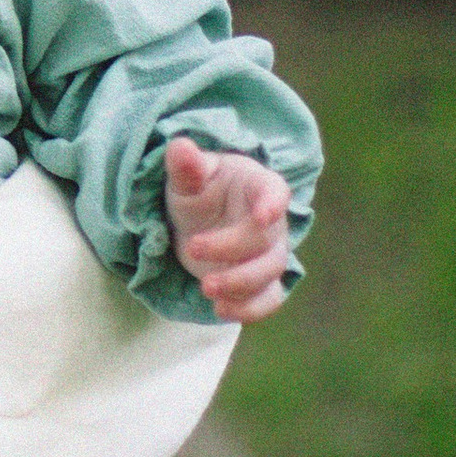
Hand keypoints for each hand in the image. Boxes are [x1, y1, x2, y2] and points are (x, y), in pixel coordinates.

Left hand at [164, 137, 294, 320]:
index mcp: (257, 186)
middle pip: (266, 239)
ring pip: (270, 273)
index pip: (275, 192)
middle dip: (231, 249)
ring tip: (206, 288)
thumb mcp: (187, 178)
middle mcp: (271, 222)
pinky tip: (220, 310)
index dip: (273, 204)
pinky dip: (249, 309)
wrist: (199, 222)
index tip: (262, 215)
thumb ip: (186, 166)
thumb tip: (180, 146)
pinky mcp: (260, 282)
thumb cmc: (199, 192)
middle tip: (192, 248)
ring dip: (241, 284)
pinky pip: (268, 300)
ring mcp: (269, 254)